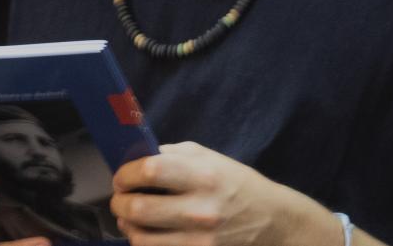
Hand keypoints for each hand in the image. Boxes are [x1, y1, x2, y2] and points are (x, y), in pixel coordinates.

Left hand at [110, 142, 317, 245]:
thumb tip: (133, 159)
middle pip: (138, 208)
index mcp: (203, 176)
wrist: (273, 221)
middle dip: (119, 203)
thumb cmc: (236, 185)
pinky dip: (145, 242)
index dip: (126, 174)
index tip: (122, 178)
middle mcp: (201, 210)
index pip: (150, 170)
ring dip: (128, 226)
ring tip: (130, 218)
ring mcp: (200, 240)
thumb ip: (171, 156)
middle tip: (120, 199)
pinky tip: (148, 233)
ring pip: (141, 238)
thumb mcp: (209, 158)